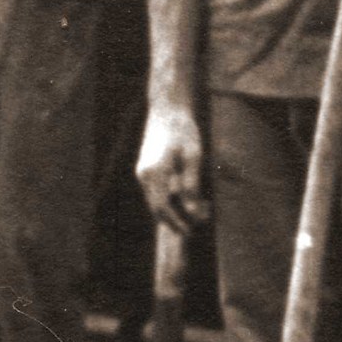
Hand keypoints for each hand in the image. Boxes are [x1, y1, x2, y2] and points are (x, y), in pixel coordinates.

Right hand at [136, 101, 207, 232]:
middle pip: (156, 208)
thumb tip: (192, 212)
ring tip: (199, 208)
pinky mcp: (145, 168)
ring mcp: (142, 171)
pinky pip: (155, 191)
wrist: (168, 109)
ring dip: (174, 209)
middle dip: (175, 220)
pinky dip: (169, 198)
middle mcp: (144, 175)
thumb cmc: (183, 130)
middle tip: (197, 224)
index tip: (191, 231)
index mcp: (154, 172)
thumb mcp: (193, 157)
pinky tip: (186, 195)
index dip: (176, 222)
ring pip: (155, 200)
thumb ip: (191, 185)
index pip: (162, 208)